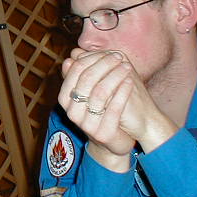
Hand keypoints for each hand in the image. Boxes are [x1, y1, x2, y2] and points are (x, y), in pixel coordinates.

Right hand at [59, 49, 134, 168]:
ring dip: (115, 76)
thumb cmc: (100, 112)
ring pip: (100, 93)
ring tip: (127, 67)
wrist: (111, 143)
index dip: (92, 59)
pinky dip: (123, 92)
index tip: (110, 52)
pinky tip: (130, 82)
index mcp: (65, 100)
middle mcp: (72, 113)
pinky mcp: (102, 134)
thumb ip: (81, 75)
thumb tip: (73, 54)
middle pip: (87, 80)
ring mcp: (86, 125)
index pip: (74, 72)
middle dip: (105, 65)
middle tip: (120, 57)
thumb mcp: (88, 93)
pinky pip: (113, 109)